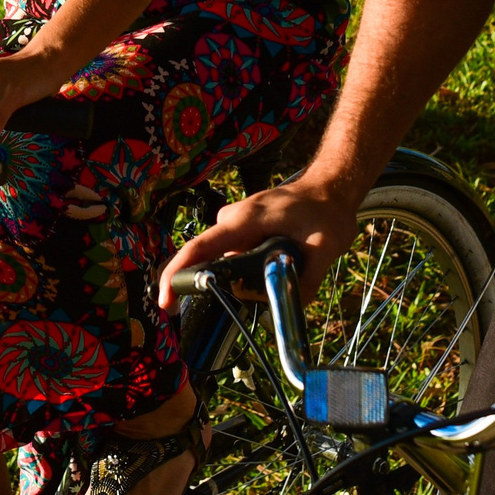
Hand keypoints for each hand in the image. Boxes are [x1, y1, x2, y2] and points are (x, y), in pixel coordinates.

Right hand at [156, 172, 360, 307]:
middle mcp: (232, 221)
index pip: (200, 247)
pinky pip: (237, 258)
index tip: (164, 300)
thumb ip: (307, 278)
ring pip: (228, 263)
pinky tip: (287, 261)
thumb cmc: (325, 209)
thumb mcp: (326, 246)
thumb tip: (290, 308)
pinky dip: (253, 271)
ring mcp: (236, 225)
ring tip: (295, 261)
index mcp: (244, 220)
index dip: (177, 274)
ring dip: (252, 277)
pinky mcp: (242, 232)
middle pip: (212, 261)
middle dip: (235, 284)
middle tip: (278, 285)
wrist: (330, 187)